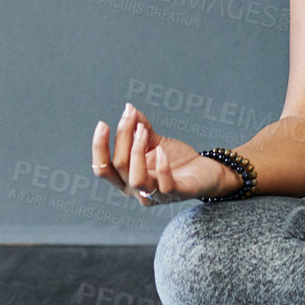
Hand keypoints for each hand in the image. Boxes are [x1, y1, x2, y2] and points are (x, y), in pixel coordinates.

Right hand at [91, 101, 239, 206]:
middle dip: (122, 137)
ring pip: (136, 179)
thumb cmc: (176, 160)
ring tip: (144, 131)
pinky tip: (162, 150)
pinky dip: (162, 166)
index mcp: (126, 178)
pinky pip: (164, 185)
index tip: (103, 123)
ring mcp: (155, 195)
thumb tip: (129, 109)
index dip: (99, 147)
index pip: (102, 168)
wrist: (205, 172)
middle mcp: (136, 190)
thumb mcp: (156, 142)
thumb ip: (141, 129)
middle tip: (130, 116)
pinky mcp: (175, 194)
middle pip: (118, 166)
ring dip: (137, 151)